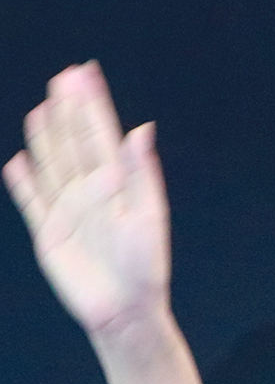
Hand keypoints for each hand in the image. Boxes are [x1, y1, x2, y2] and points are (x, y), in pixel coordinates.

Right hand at [3, 62, 170, 335]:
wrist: (125, 312)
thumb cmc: (145, 267)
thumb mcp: (148, 217)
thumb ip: (141, 173)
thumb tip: (141, 129)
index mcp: (118, 185)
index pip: (102, 135)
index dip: (93, 104)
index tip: (85, 72)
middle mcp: (92, 193)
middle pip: (75, 143)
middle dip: (69, 111)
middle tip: (62, 78)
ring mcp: (68, 211)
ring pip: (52, 164)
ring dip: (45, 138)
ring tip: (40, 109)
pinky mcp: (48, 234)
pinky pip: (31, 202)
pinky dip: (23, 183)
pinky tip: (16, 162)